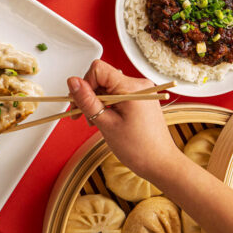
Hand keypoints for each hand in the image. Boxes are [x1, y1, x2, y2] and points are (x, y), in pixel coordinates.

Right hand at [67, 60, 180, 180]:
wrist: (160, 163)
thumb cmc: (138, 148)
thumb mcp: (106, 124)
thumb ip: (87, 100)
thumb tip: (72, 82)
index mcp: (131, 87)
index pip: (98, 69)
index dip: (85, 85)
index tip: (81, 104)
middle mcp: (138, 84)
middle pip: (102, 78)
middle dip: (90, 97)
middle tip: (87, 118)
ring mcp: (141, 91)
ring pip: (108, 87)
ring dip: (98, 103)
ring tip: (99, 122)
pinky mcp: (140, 98)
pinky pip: (117, 94)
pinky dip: (108, 106)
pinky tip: (108, 120)